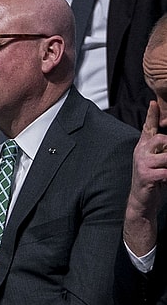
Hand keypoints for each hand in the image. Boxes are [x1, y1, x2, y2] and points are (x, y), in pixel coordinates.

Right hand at [124, 101, 166, 255]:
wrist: (142, 201)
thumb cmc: (153, 179)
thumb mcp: (157, 161)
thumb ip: (162, 149)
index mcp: (143, 147)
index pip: (148, 127)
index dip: (151, 115)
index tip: (153, 102)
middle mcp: (140, 152)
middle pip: (164, 139)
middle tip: (164, 162)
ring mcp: (142, 163)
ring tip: (164, 172)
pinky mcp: (147, 175)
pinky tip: (164, 181)